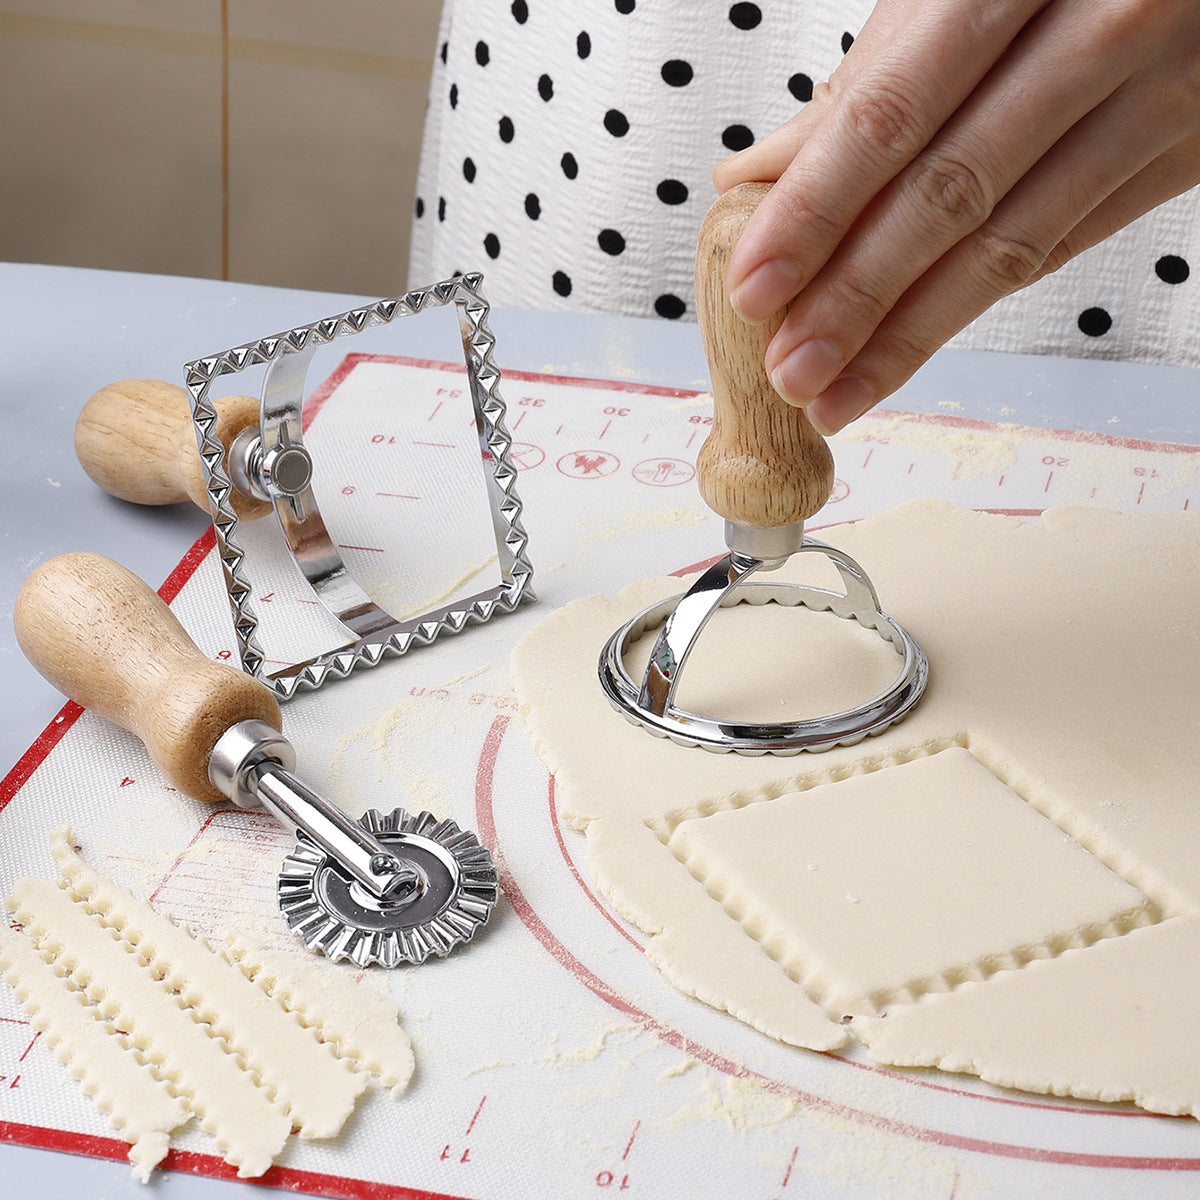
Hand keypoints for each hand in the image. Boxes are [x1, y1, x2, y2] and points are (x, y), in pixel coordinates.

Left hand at [712, 0, 1199, 433]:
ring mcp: (1159, 90)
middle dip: (855, 298)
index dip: (814, 213)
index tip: (753, 287)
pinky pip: (1061, 244)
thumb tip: (752, 174)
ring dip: (909, 334)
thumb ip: (866, 81)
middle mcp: (1100, 25)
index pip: (891, 116)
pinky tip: (911, 347)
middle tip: (790, 368)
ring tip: (836, 392)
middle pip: (948, 195)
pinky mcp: (1185, 144)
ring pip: (1010, 242)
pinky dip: (974, 303)